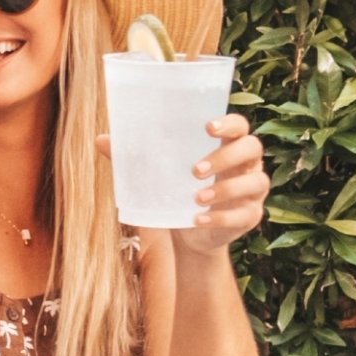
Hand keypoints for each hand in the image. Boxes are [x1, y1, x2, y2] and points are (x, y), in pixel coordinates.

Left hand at [97, 114, 268, 255]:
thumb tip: (101, 139)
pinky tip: (199, 219)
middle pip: (252, 149)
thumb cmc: (176, 190)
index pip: (240, 126)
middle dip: (225, 157)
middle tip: (194, 170)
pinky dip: (220, 217)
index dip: (229, 123)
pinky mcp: (249, 216)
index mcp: (227, 145)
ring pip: (255, 182)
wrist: (188, 233)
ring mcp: (252, 191)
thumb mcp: (157, 173)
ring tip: (196, 197)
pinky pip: (242, 215)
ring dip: (225, 189)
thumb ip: (134, 157)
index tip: (208, 127)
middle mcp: (247, 165)